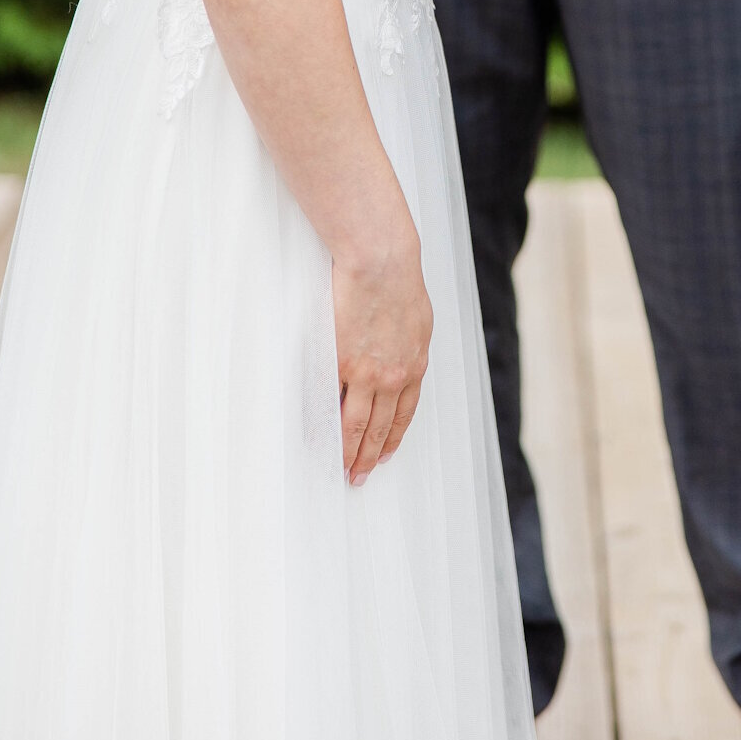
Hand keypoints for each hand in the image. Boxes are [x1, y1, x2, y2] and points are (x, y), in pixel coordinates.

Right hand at [333, 220, 433, 484]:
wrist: (382, 263)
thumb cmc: (399, 281)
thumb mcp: (418, 320)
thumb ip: (409, 346)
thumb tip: (402, 360)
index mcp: (415, 364)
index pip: (404, 412)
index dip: (393, 437)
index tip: (385, 454)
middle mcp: (395, 376)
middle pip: (382, 426)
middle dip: (371, 455)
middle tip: (360, 476)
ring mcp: (368, 373)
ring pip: (358, 424)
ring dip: (350, 451)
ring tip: (342, 469)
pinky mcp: (342, 363)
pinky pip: (333, 402)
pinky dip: (328, 425)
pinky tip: (323, 439)